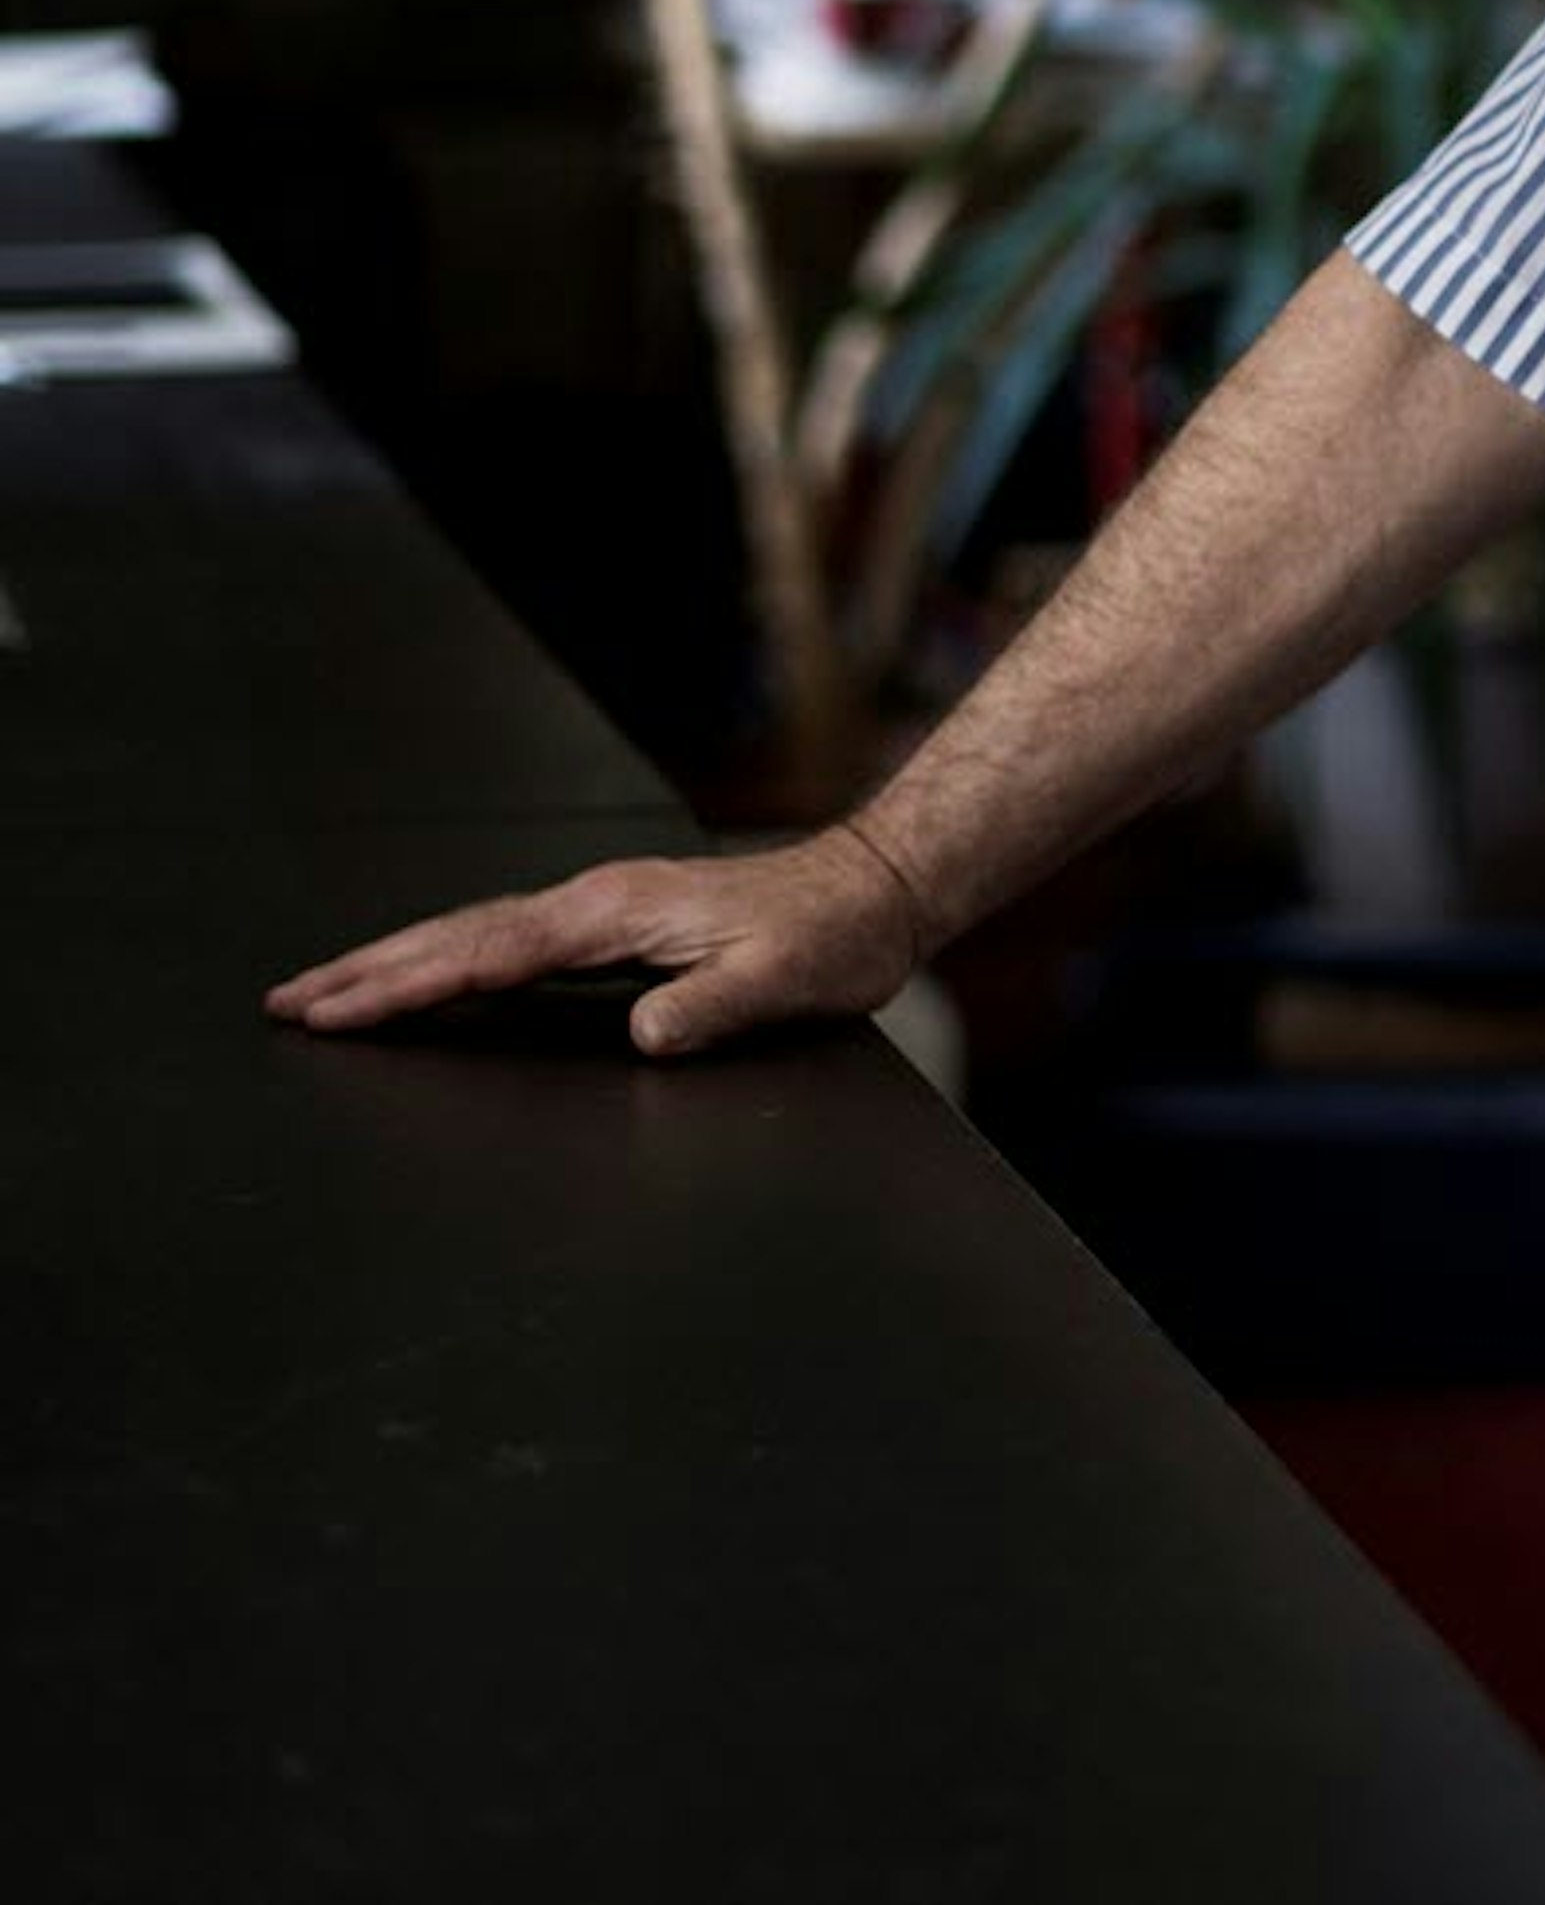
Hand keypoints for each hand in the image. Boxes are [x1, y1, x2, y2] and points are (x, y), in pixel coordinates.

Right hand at [264, 825, 931, 1059]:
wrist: (876, 889)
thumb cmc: (835, 936)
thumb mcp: (785, 980)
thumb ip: (712, 1006)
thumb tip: (646, 1034)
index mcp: (617, 913)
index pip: (487, 956)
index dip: (406, 986)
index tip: (334, 1009)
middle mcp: (598, 901)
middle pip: (458, 937)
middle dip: (370, 970)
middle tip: (289, 1002)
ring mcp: (606, 907)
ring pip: (477, 934)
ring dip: (401, 962)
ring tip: (330, 991)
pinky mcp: (620, 922)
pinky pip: (512, 942)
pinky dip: (455, 960)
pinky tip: (433, 980)